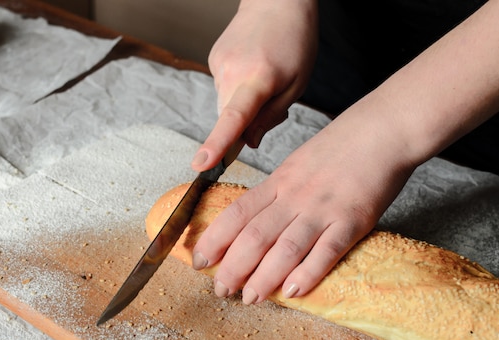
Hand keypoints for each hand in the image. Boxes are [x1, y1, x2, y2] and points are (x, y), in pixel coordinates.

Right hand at [191, 0, 317, 170]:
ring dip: (241, 104)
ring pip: (225, 105)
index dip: (218, 144)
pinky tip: (250, 70)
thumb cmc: (294, 41)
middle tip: (271, 102)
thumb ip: (271, 117)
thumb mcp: (295, 85)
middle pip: (229, 119)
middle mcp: (232, 72)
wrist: (277, 1)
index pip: (234, 119)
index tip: (202, 164)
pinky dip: (235, 89)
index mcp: (258, 79)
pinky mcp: (214, 60)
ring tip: (262, 79)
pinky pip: (223, 88)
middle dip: (245, 124)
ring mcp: (219, 65)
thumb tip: (248, 143)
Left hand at [192, 111, 416, 303]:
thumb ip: (278, 190)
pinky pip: (327, 250)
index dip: (214, 238)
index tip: (198, 259)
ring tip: (250, 298)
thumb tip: (255, 218)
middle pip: (255, 235)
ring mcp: (323, 208)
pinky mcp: (352, 220)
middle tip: (220, 289)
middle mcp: (294, 196)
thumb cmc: (340, 147)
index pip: (237, 213)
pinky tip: (292, 291)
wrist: (383, 130)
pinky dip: (308, 272)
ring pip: (286, 247)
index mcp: (278, 182)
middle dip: (233, 266)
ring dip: (264, 277)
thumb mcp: (297, 163)